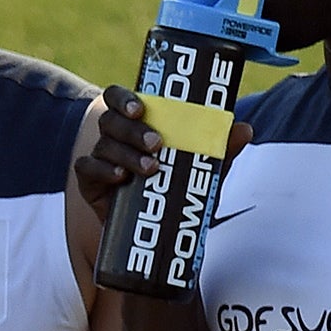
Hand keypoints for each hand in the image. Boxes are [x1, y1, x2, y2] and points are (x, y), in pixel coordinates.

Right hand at [71, 86, 252, 226]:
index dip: (124, 98)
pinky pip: (87, 168)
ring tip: (151, 169)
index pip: (119, 97)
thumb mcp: (203, 171)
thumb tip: (244, 130)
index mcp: (137, 122)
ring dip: (126, 153)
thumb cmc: (178, 191)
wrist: (158, 232)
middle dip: (132, 130)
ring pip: (103, 144)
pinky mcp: (89, 182)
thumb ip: (221, 150)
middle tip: (157, 144)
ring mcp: (100, 158)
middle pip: (110, 120)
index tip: (140, 108)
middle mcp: (115, 136)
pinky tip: (121, 178)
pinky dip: (103, 170)